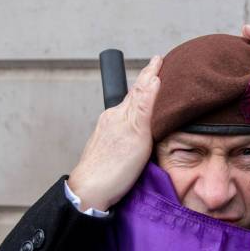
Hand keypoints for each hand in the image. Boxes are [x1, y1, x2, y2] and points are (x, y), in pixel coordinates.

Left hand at [68, 55, 162, 210]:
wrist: (90, 192)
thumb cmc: (114, 168)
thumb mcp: (136, 134)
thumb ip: (144, 106)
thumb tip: (154, 79)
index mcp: (121, 114)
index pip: (140, 88)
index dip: (151, 73)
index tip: (159, 59)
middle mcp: (112, 119)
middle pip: (133, 95)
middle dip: (146, 81)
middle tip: (156, 67)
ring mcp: (107, 131)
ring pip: (127, 108)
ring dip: (139, 96)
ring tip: (148, 89)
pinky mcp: (106, 144)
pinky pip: (122, 121)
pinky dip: (132, 113)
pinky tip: (134, 120)